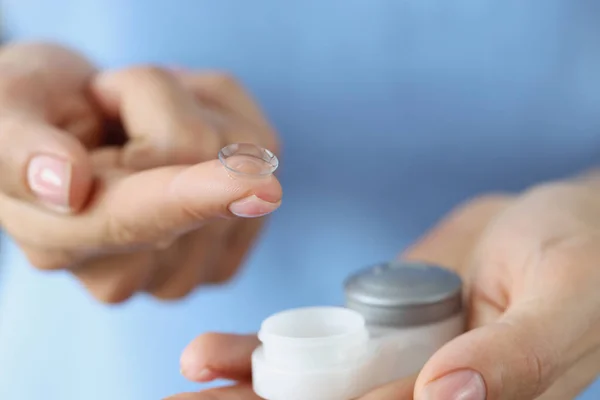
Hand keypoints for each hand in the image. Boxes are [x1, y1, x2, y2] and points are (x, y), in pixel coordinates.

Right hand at [0, 42, 281, 302]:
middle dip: (157, 101)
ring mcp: (187, 265)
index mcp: (63, 242)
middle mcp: (130, 270)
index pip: (136, 218)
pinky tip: (188, 134)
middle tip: (109, 102)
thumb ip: (19, 153)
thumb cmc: (35, 111)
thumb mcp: (4, 110)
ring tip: (144, 121)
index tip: (257, 184)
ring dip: (196, 107)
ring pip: (239, 151)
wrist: (73, 124)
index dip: (194, 197)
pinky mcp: (232, 244)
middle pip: (194, 156)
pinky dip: (230, 117)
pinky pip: (263, 151)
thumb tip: (67, 187)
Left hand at [169, 177, 599, 399]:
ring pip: (312, 388)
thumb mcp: (565, 298)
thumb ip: (516, 354)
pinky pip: (316, 344)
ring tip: (189, 376)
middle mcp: (428, 396)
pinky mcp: (374, 327)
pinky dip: (266, 350)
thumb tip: (446, 395)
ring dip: (247, 387)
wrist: (555, 220)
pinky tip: (215, 354)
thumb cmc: (583, 256)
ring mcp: (395, 363)